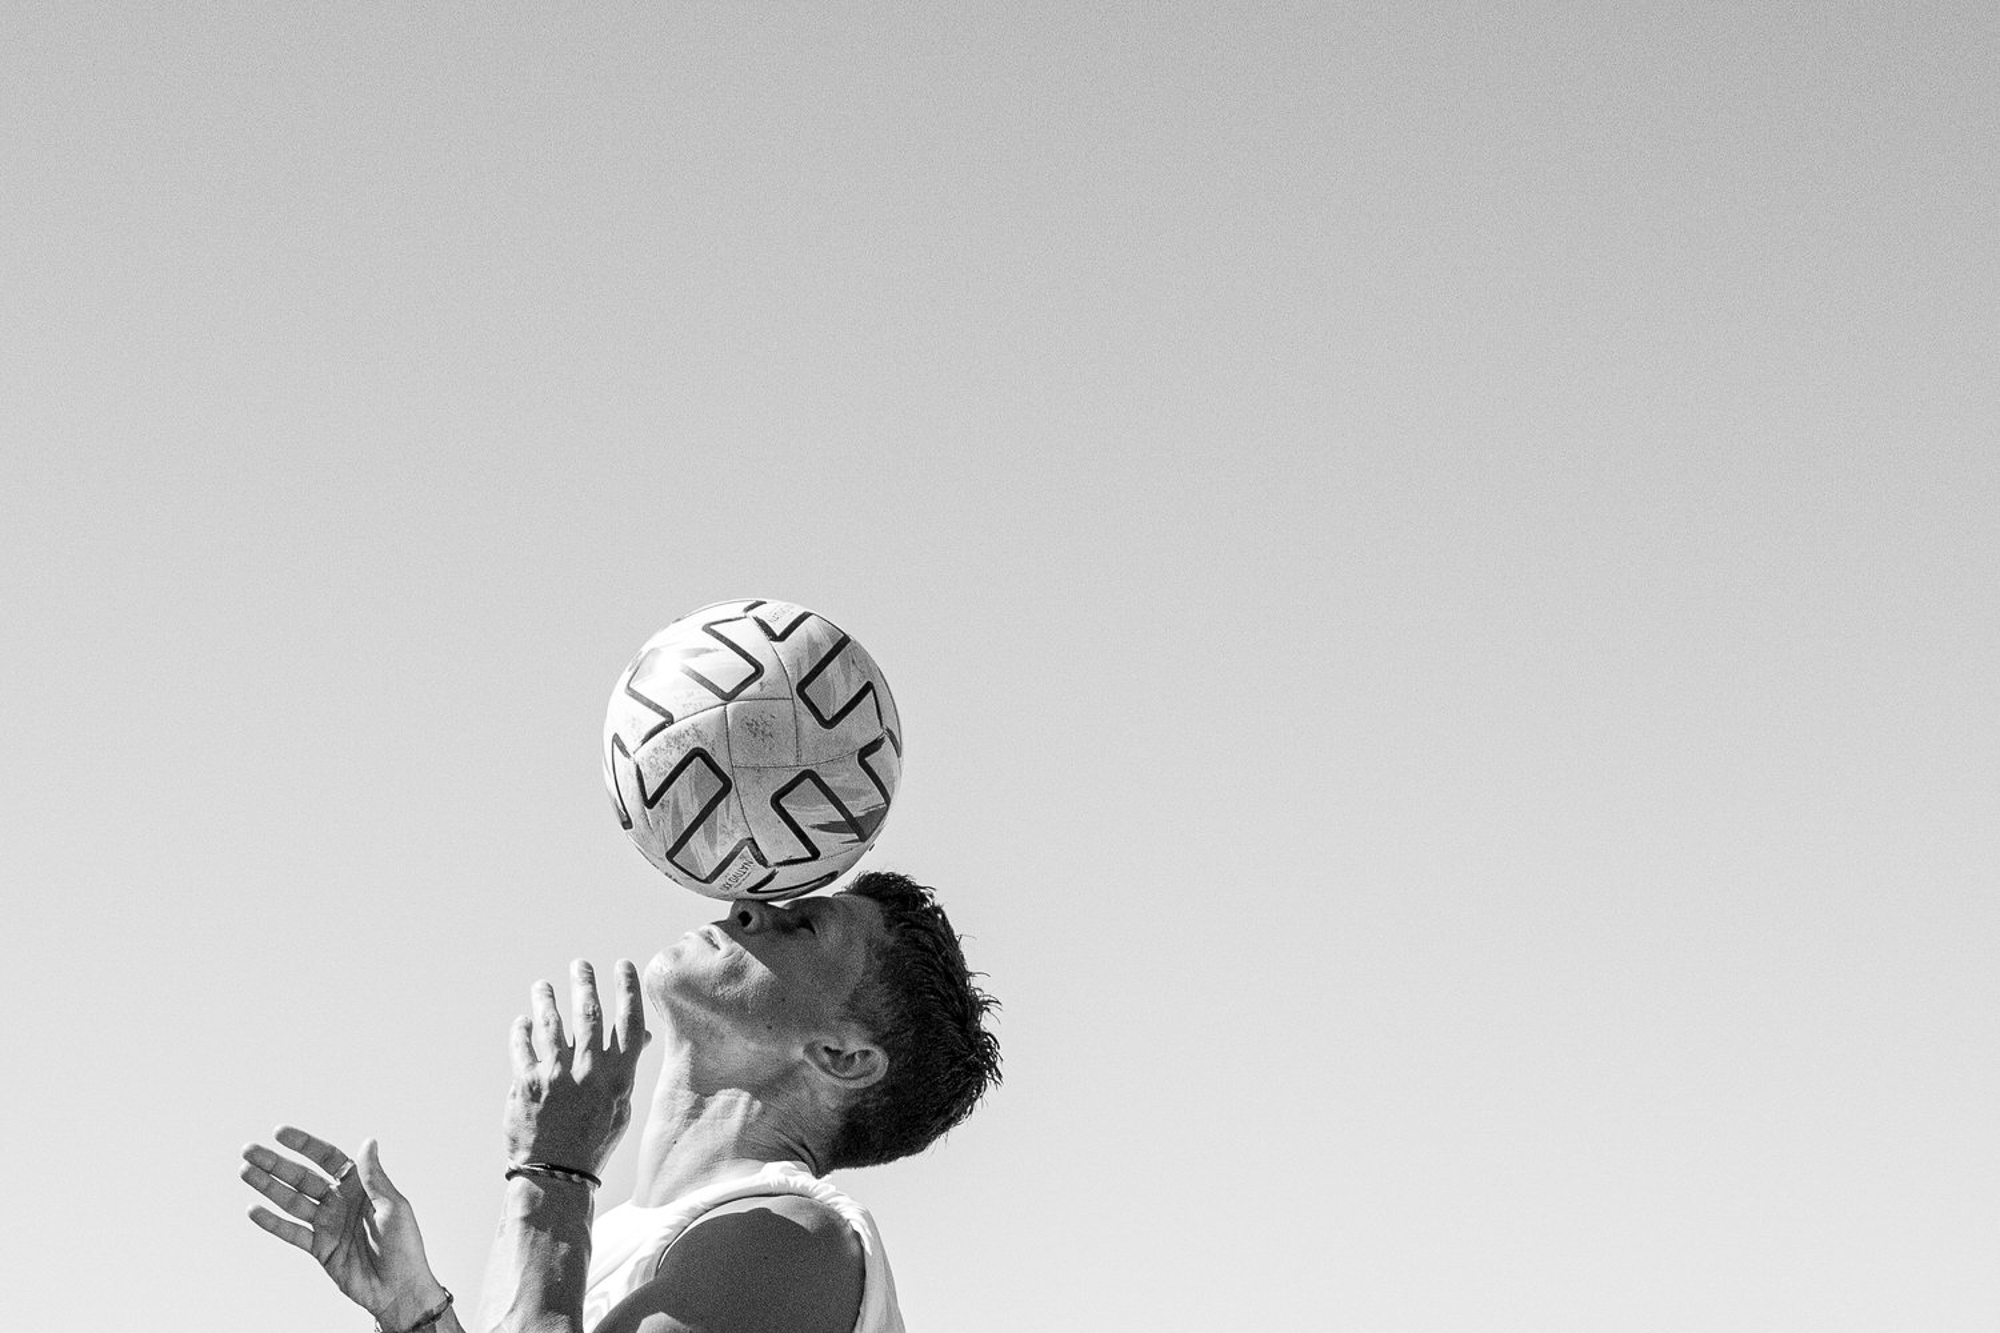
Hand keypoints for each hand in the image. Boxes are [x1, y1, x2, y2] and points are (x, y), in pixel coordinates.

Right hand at [240, 1127, 447, 1326]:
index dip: (304, 1145)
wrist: (398, 1288)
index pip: (328, 1158)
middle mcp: (340, 1201)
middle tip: (249, 1150)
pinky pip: (292, 1233)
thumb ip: (373, 1177)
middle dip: (276, 1164)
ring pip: (291, 1201)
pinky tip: (253, 1210)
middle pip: (302, 1177)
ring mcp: (327, 1224)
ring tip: (244, 1171)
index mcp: (359, 1186)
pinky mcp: (319, 1248)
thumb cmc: (404, 1245)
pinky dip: (272, 1223)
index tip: (279, 1133)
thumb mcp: (392, 1206)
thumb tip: (368, 1141)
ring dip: (268, 1187)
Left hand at [505, 959, 649, 1174]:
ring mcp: (555, 1074)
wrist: (556, 1174)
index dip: (627, 989)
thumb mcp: (621, 1106)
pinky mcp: (525, 1082)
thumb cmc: (594, 1140)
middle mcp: (588, 1070)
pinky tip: (523, 1021)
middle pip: (588, 1013)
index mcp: (618, 1076)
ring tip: (542, 986)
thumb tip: (642, 1038)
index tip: (622, 966)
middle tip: (580, 964)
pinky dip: (521, 1030)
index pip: (628, 1021)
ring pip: (550, 1023)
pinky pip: (521, 1046)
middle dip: (584, 983)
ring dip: (546, 999)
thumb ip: (626, 1069)